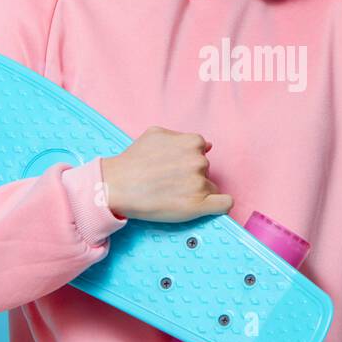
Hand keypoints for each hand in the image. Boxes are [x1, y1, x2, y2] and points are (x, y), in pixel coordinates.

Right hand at [100, 126, 232, 222]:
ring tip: (174, 196)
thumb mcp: (155, 134)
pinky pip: (224, 204)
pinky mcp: (199, 206)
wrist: (117, 186)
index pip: (202, 151)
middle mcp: (199, 161)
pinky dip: (220, 206)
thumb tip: (207, 144)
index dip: (187, 161)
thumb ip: (181, 137)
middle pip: (205, 170)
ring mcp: (199, 183)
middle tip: (169, 183)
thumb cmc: (133, 161)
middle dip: (191, 176)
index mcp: (192, 142)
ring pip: (210, 187)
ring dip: (197, 192)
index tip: (175, 170)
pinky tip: (210, 206)